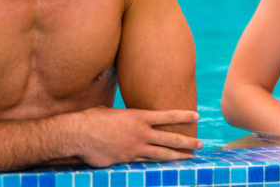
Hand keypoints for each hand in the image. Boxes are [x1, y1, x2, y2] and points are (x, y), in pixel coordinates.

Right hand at [68, 107, 201, 166]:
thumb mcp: (112, 112)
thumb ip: (123, 118)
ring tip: (191, 157)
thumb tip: (123, 120)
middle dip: (187, 141)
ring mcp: (135, 147)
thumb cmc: (92, 119)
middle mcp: (140, 132)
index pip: (167, 115)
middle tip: (200, 143)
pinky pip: (146, 163)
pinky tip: (166, 167)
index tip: (196, 115)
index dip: (183, 115)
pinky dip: (157, 165)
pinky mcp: (126, 160)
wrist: (78, 133)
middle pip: (170, 137)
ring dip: (178, 156)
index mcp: (138, 116)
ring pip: (162, 153)